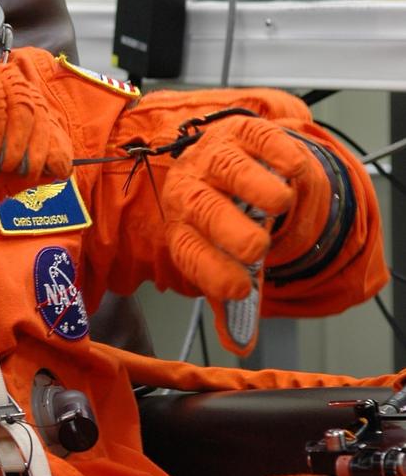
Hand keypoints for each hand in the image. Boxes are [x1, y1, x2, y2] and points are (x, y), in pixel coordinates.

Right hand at [0, 57, 72, 220]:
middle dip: (39, 136)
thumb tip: (57, 165)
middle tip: (23, 168)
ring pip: (14, 86)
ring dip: (20, 127)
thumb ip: (16, 177)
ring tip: (2, 160)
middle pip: (31, 98)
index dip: (54, 138)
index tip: (56, 166)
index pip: (38, 114)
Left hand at [161, 114, 329, 302]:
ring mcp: (215, 156)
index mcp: (182, 225)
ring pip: (230, 168)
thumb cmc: (222, 216)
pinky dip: (278, 152)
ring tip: (279, 204)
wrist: (220, 159)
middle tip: (256, 248)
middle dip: (229, 231)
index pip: (189, 251)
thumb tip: (240, 344)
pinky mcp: (242, 131)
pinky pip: (257, 137)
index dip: (212, 272)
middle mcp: (192, 188)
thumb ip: (232, 300)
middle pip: (203, 208)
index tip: (240, 289)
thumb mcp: (224, 255)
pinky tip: (293, 169)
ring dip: (255, 187)